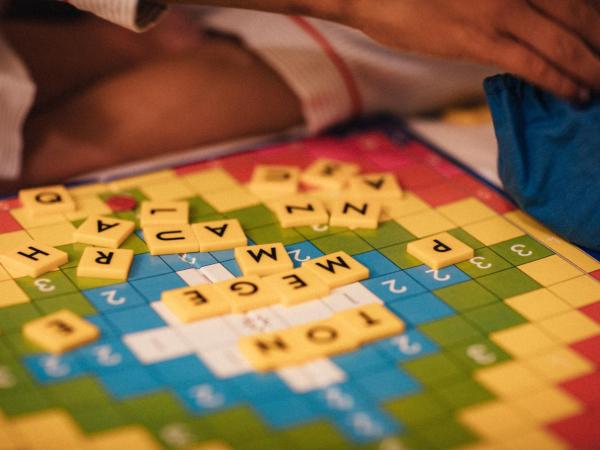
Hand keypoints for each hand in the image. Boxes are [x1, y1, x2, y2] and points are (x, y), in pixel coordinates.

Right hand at [346, 0, 599, 100]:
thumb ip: (508, 0)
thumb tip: (535, 18)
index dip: (597, 21)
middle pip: (581, 13)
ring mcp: (501, 8)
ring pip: (565, 41)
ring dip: (592, 66)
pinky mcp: (479, 39)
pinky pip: (532, 64)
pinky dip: (560, 81)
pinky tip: (578, 94)